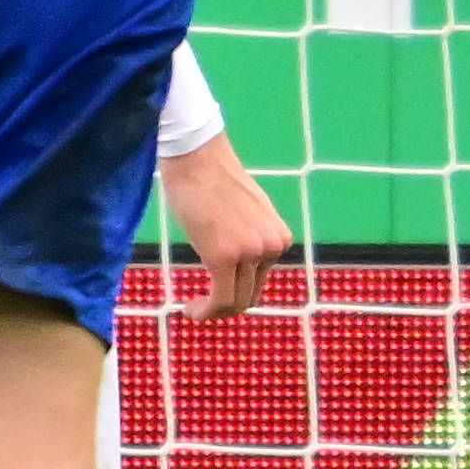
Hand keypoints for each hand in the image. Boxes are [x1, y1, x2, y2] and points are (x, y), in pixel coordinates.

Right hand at [157, 134, 293, 319]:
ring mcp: (251, 252)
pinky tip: (190, 312)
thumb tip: (238, 260)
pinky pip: (221, 298)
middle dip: (226, 306)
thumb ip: (248, 237)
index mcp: (279, 238)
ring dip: (214, 311)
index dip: (237, 291)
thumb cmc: (210, 180)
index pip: (260, 279)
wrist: (196, 157)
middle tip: (200, 307)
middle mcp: (272, 247)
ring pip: (236, 300)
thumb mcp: (244, 214)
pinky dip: (207, 311)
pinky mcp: (224, 256)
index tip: (212, 294)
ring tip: (193, 311)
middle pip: (251, 293)